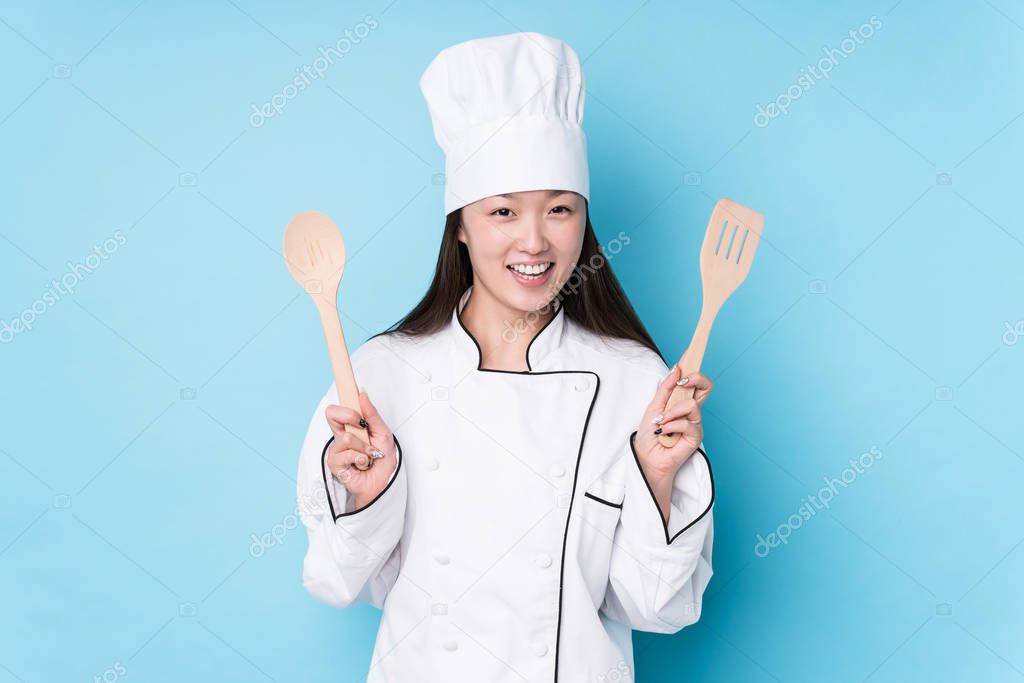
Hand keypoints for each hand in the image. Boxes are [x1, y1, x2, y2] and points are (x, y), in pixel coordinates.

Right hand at [324, 390, 396, 508]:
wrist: (383, 482)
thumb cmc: (383, 460)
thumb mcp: (383, 433)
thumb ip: (372, 414)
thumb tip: (362, 394)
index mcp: (350, 427)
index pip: (338, 408)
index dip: (341, 398)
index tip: (351, 391)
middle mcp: (340, 436)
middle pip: (331, 413)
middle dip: (350, 416)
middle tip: (362, 426)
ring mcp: (336, 450)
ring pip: (346, 437)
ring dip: (364, 448)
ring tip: (369, 456)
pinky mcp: (335, 464)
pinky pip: (347, 454)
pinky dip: (362, 458)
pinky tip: (363, 465)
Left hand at [633, 365, 712, 480]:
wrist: (646, 458)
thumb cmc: (650, 435)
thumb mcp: (654, 406)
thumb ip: (666, 388)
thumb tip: (677, 368)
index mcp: (682, 401)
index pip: (693, 380)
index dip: (694, 364)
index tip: (690, 350)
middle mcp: (691, 411)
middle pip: (706, 386)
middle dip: (696, 378)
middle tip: (683, 381)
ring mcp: (695, 423)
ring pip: (692, 405)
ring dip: (673, 412)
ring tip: (661, 423)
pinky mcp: (695, 437)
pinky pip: (687, 423)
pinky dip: (672, 426)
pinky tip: (664, 433)